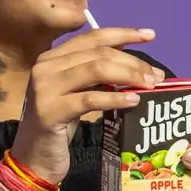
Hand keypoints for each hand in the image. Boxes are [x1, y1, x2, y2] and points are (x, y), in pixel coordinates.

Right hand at [9, 26, 163, 184]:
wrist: (34, 157)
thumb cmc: (60, 124)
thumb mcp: (78, 92)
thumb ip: (97, 74)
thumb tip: (136, 63)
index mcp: (52, 57)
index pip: (92, 37)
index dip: (123, 33)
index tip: (150, 35)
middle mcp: (45, 66)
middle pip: (98, 53)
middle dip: (132, 62)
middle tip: (156, 75)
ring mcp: (45, 87)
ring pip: (95, 70)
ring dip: (128, 75)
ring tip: (149, 86)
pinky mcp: (50, 110)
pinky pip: (90, 99)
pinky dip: (115, 98)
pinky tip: (133, 101)